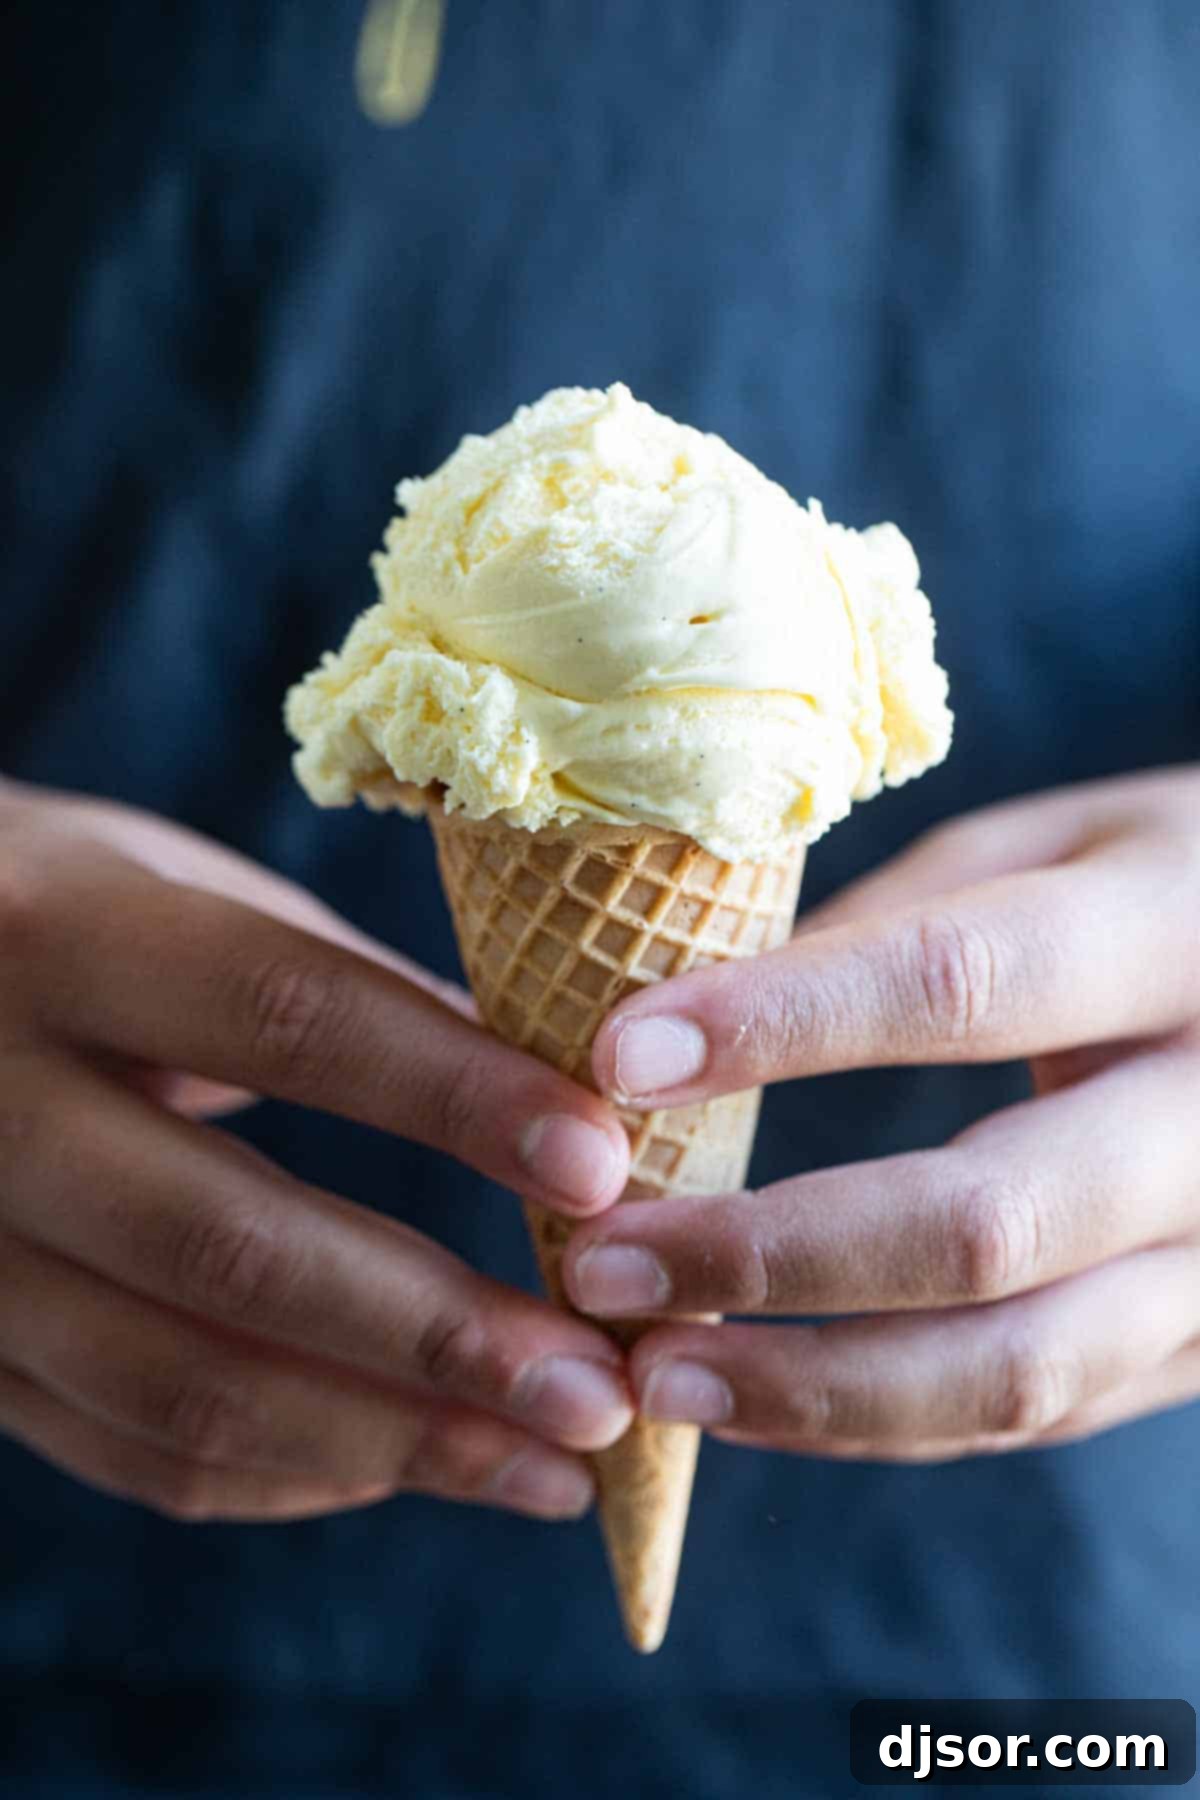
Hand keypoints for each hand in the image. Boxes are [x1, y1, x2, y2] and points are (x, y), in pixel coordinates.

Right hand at [0, 779, 632, 1520]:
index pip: (284, 1015)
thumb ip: (338, 985)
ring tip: (553, 1461)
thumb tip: (550, 1086)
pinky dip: (283, 1472)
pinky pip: (125, 1445)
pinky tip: (403, 1464)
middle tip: (602, 1386)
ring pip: (178, 1382)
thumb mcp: (173, 890)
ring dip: (387, 1439)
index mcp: (62, 935)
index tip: (604, 1166)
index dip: (451, 1096)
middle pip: (229, 1243)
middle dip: (437, 1332)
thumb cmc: (52, 906)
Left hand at [562, 766, 1199, 1461]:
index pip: (963, 982)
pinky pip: (1038, 1410)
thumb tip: (692, 1012)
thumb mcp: (1060, 846)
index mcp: (1175, 932)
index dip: (781, 1025)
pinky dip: (882, 1422)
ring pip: (1018, 1363)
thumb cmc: (1170, 881)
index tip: (615, 1056)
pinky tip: (756, 1401)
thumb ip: (896, 924)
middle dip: (769, 1253)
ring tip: (655, 1374)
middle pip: (989, 1219)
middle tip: (603, 1262)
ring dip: (813, 1387)